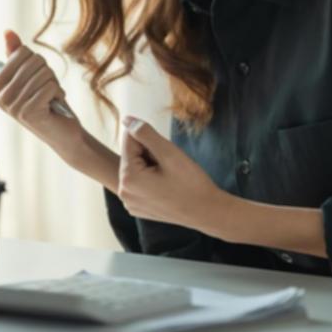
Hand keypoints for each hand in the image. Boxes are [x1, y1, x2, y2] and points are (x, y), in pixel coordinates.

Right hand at [0, 30, 83, 160]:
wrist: (63, 131)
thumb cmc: (47, 100)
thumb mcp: (32, 75)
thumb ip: (16, 55)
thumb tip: (8, 31)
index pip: (21, 52)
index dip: (37, 61)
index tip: (38, 78)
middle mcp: (1, 97)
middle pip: (33, 62)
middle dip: (47, 73)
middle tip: (47, 89)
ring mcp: (13, 107)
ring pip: (43, 75)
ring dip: (53, 84)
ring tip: (51, 97)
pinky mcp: (29, 114)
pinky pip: (50, 87)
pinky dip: (58, 93)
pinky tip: (55, 104)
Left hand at [117, 115, 227, 233]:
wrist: (208, 212)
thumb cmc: (192, 183)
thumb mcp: (169, 153)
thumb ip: (145, 133)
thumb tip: (127, 119)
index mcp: (128, 178)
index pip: (129, 140)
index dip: (151, 141)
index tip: (166, 156)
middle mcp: (124, 192)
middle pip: (131, 155)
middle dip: (150, 154)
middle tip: (170, 168)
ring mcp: (130, 202)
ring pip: (136, 168)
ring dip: (150, 166)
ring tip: (169, 178)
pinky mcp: (137, 207)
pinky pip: (139, 183)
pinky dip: (150, 179)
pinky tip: (166, 188)